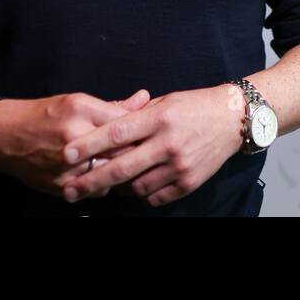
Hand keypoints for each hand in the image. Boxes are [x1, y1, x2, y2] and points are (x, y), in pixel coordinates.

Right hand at [0, 89, 150, 198]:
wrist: (5, 137)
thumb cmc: (44, 115)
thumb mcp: (77, 102)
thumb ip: (113, 106)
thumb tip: (144, 99)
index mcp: (82, 111)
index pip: (126, 123)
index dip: (143, 130)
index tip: (151, 133)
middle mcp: (75, 137)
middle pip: (122, 151)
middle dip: (136, 153)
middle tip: (146, 152)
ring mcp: (68, 165)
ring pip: (112, 174)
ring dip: (119, 171)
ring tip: (123, 164)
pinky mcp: (62, 185)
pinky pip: (95, 189)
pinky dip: (101, 183)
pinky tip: (100, 174)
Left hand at [57, 85, 246, 206]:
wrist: (233, 119)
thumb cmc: (193, 106)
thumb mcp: (163, 103)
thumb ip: (135, 117)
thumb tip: (103, 130)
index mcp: (158, 119)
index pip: (116, 133)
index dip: (89, 145)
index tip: (66, 154)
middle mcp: (168, 143)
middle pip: (122, 168)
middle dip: (92, 181)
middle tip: (70, 190)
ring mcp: (180, 165)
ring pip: (137, 187)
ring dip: (118, 188)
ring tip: (106, 185)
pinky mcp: (189, 182)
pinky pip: (156, 196)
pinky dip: (142, 194)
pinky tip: (136, 186)